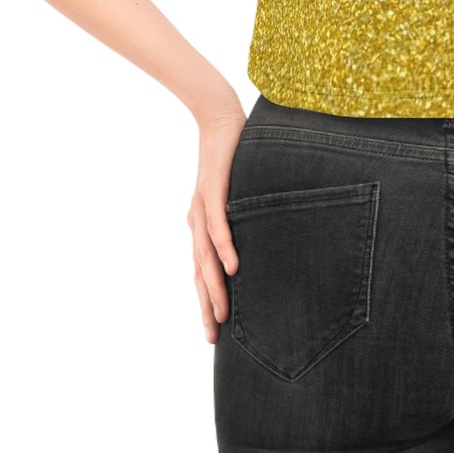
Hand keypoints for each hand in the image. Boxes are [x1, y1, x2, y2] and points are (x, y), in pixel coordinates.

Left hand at [187, 100, 247, 343]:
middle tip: (213, 336)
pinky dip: (224, 247)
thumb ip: (241, 215)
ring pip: (206, 256)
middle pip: (200, 272)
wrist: (219, 116)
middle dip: (206, 305)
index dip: (205, 300)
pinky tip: (233, 266)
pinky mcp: (213, 189)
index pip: (202, 270)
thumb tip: (256, 239)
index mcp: (201, 224)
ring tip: (222, 313)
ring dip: (214, 286)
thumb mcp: (236, 192)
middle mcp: (197, 220)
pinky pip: (217, 225)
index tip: (213, 330)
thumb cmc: (231, 154)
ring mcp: (202, 206)